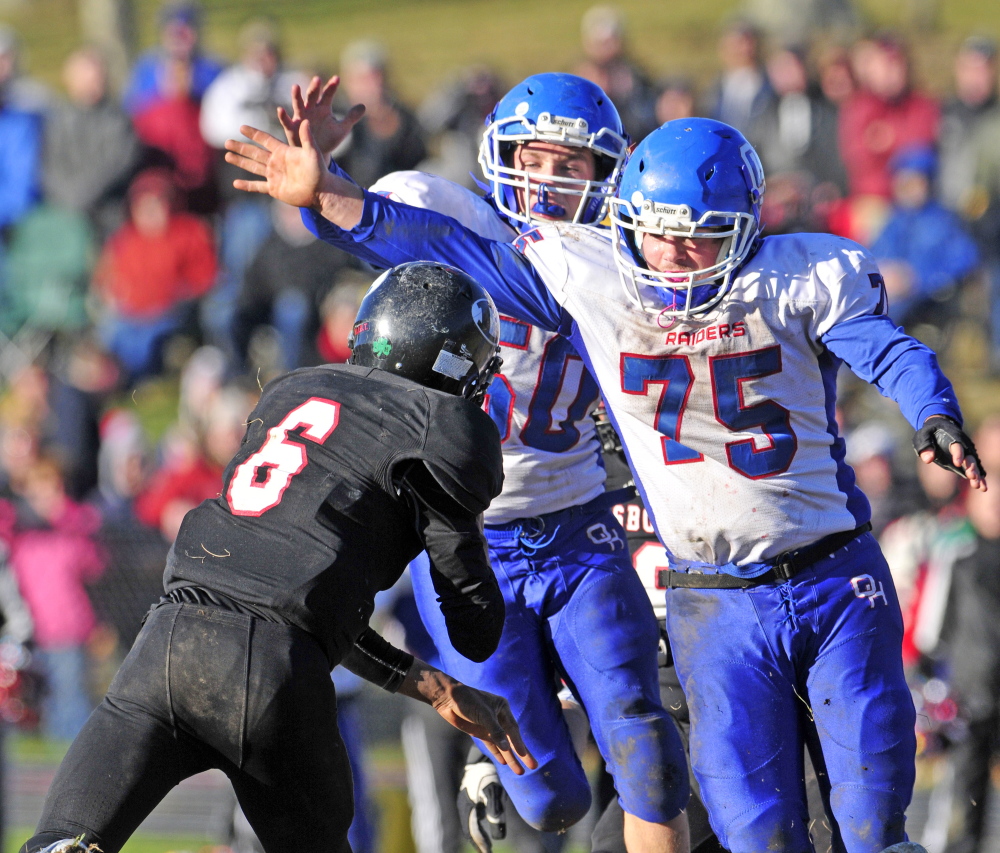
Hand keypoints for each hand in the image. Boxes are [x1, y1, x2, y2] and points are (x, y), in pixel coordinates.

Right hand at [225, 121, 325, 207]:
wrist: (321, 192)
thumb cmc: (319, 172)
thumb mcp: (313, 153)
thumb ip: (307, 138)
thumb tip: (305, 121)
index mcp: (283, 152)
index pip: (265, 140)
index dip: (254, 134)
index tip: (241, 127)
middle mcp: (276, 163)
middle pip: (254, 152)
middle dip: (241, 147)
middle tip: (227, 142)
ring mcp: (274, 176)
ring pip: (253, 167)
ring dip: (240, 162)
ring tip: (227, 156)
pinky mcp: (274, 189)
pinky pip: (257, 186)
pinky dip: (247, 185)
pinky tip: (236, 183)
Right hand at [278, 74, 364, 154]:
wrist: (318, 154)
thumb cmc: (329, 139)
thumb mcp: (342, 129)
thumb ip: (351, 117)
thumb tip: (364, 106)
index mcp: (323, 107)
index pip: (328, 94)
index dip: (332, 87)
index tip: (337, 79)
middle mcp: (311, 109)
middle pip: (312, 96)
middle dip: (314, 88)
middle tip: (317, 79)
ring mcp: (301, 117)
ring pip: (298, 104)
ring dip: (296, 96)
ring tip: (296, 86)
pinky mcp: (292, 128)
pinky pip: (286, 121)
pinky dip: (283, 116)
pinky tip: (280, 109)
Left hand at [398, 661, 536, 774]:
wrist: (448, 698)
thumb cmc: (467, 701)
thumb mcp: (483, 714)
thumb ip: (495, 731)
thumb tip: (506, 748)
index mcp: (503, 708)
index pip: (514, 729)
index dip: (519, 744)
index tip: (526, 756)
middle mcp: (498, 717)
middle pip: (512, 738)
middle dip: (521, 753)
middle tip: (533, 766)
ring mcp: (489, 726)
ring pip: (502, 744)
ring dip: (510, 757)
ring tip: (520, 771)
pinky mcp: (480, 732)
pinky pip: (491, 745)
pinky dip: (497, 753)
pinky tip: (505, 762)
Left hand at [914, 415, 986, 491]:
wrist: (940, 428)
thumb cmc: (930, 432)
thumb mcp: (923, 436)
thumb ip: (925, 447)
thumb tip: (928, 459)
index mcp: (953, 437)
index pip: (957, 446)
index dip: (958, 454)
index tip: (957, 464)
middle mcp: (963, 445)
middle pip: (969, 456)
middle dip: (971, 467)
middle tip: (972, 476)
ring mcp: (966, 453)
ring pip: (974, 464)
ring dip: (976, 474)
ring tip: (978, 486)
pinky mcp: (965, 460)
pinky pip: (974, 469)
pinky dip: (979, 477)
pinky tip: (982, 487)